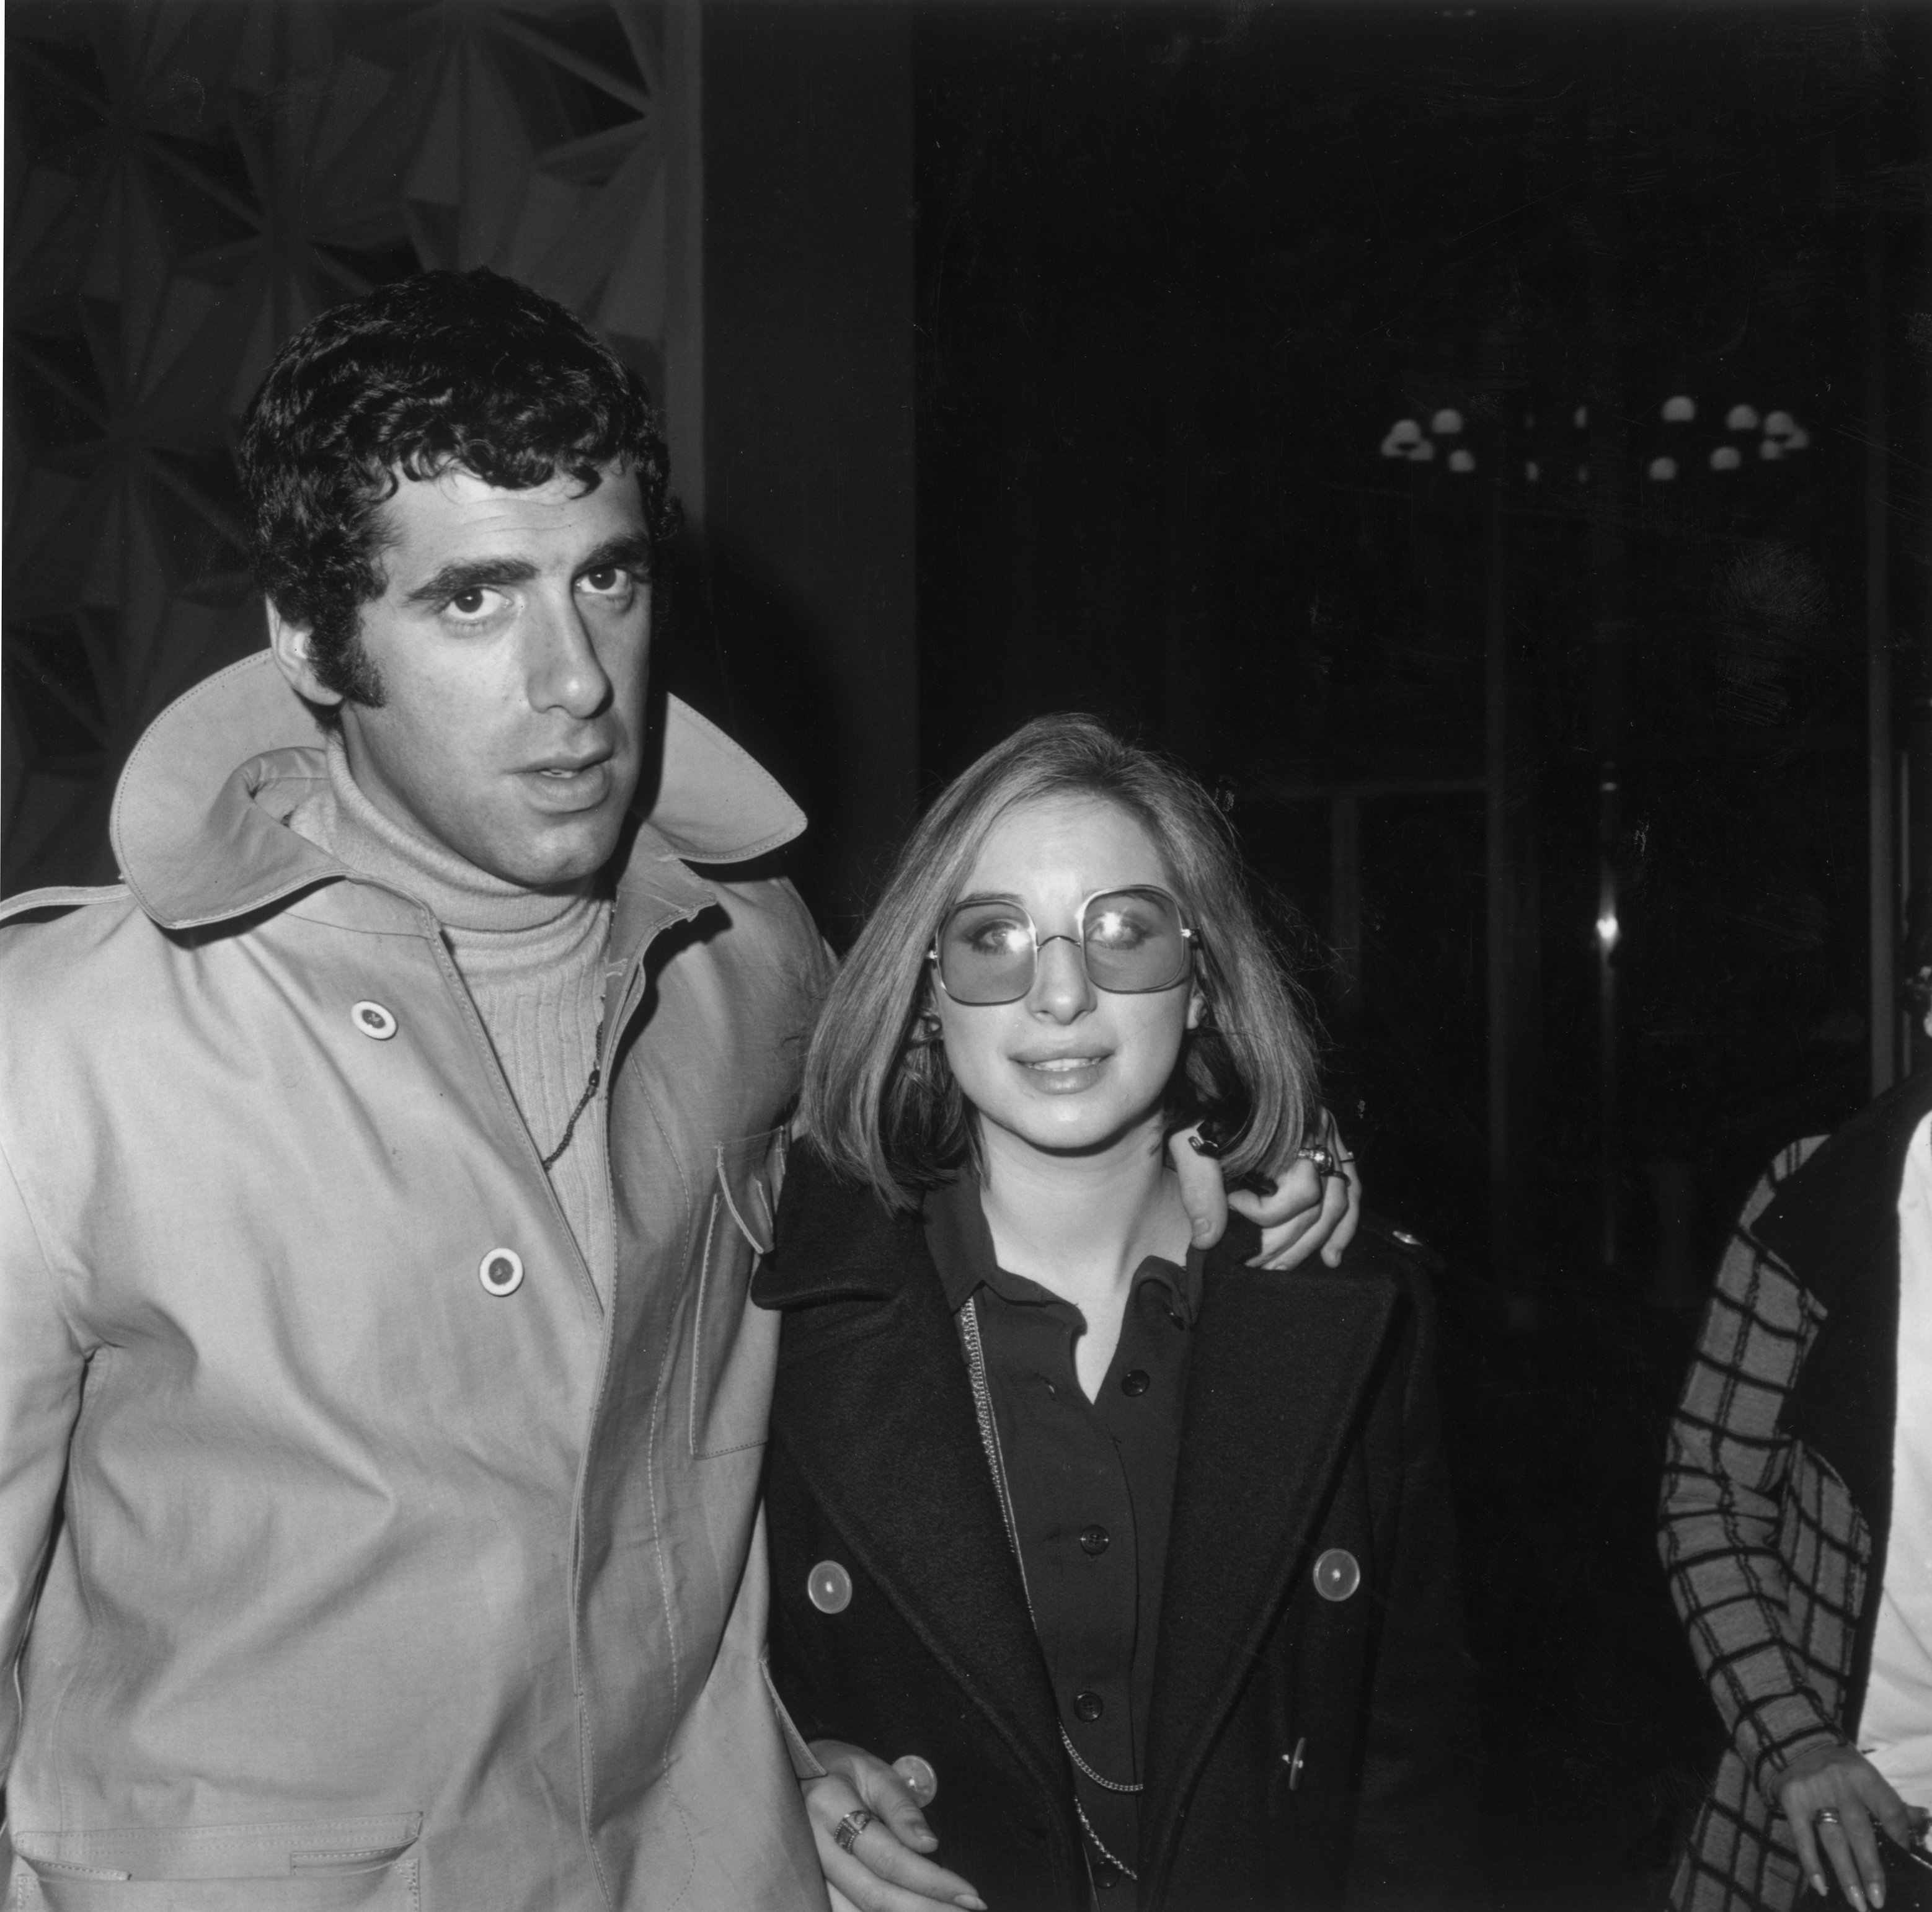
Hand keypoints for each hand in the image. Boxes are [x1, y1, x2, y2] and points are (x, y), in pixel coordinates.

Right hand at [803, 1739, 985, 1911]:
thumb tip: (928, 1844)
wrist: (794, 1773)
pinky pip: (845, 1910)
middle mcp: (813, 1846)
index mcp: (829, 1807)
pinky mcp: (811, 1886)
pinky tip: (911, 1911)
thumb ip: (901, 1807)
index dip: (930, 1881)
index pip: (887, 1857)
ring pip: (859, 1911)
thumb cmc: (840, 1767)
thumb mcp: (874, 1770)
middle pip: (875, 1895)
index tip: (967, 1893)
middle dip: (926, 1909)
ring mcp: (807, 1872)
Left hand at [1170, 1109, 1362, 1268]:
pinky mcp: (1330, 1140)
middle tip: (1255, 1264)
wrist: (1209, 1065)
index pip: (1299, 1192)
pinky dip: (1343, 1226)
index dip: (1266, 1214)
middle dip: (1288, 1244)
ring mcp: (1328, 1134)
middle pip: (1320, 1205)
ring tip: (1282, 1269)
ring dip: (1314, 1243)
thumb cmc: (1197, 1100)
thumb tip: (1207, 1240)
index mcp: (1287, 1127)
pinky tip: (1331, 1256)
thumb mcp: (1189, 1137)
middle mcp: (1316, 1129)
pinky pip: (1351, 1188)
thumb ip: (1199, 1185)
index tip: (1232, 1206)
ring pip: (1340, 1201)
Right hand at [1779, 1742, 1916, 1909]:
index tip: (1904, 1862)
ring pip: (1833, 1839)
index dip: (1900, 1838)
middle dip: (1870, 1868)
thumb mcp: (1868, 1777)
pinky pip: (1802, 1837)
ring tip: (1858, 1902)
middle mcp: (1839, 1782)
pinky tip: (1822, 1887)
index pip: (1889, 1810)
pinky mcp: (1791, 1799)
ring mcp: (1813, 1791)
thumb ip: (1893, 1802)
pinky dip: (1812, 1864)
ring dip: (1846, 1874)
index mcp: (1864, 1775)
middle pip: (1859, 1831)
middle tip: (1879, 1900)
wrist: (1795, 1743)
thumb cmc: (1841, 1769)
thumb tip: (1923, 1822)